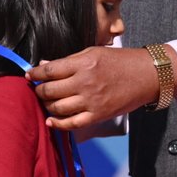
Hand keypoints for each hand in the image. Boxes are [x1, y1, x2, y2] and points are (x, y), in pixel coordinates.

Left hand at [28, 45, 176, 129]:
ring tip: (47, 101)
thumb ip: (68, 61)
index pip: (50, 70)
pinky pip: (72, 124)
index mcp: (83, 64)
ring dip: (47, 105)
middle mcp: (85, 83)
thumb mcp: (93, 52)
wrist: (147, 75)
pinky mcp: (98, 115)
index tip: (29, 75)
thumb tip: (44, 65)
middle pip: (50, 91)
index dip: (35, 73)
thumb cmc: (120, 61)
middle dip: (39, 90)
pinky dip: (57, 124)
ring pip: (57, 108)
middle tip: (38, 89)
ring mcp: (91, 101)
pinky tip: (51, 120)